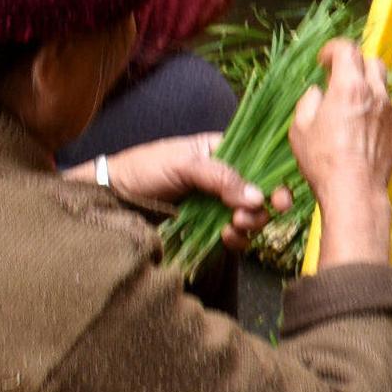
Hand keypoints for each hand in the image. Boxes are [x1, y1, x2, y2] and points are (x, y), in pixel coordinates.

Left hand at [77, 134, 288, 245]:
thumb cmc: (143, 169)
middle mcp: (226, 178)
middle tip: (248, 216)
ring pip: (252, 216)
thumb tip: (258, 197)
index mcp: (223, 152)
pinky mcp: (209, 228)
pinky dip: (237, 239)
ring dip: (250, 224)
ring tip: (233, 227)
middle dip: (262, 207)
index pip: (261, 162)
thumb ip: (220, 177)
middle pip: (262, 193)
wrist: (111, 199)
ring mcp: (218, 204)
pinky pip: (236, 236)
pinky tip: (225, 237)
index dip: (275, 178)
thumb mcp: (182, 165)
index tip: (280, 197)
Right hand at [292, 41, 391, 266]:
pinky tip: (360, 131)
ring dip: (366, 89)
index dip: (333, 49)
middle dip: (355, 64)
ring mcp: (391, 114)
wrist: (354, 191)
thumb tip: (318, 93)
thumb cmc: (322, 159)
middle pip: (372, 62)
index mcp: (350, 87)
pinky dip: (374, 113)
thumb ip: (309, 101)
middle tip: (338, 79)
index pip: (348, 49)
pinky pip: (387, 113)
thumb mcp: (300, 127)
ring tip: (348, 108)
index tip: (323, 61)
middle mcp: (376, 95)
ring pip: (382, 88)